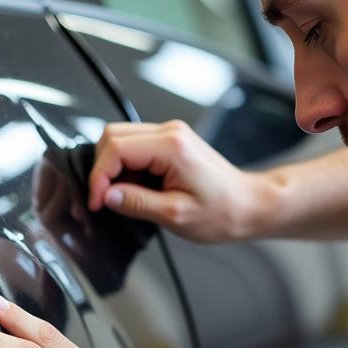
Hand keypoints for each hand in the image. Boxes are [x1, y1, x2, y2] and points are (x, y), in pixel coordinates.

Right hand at [88, 120, 262, 241]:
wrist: (249, 205)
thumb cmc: (223, 211)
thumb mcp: (175, 215)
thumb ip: (137, 203)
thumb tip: (107, 196)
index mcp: (172, 146)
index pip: (116, 148)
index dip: (99, 176)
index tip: (98, 201)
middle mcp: (170, 133)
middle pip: (112, 136)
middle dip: (102, 169)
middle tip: (105, 199)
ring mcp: (170, 135)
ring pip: (121, 139)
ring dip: (114, 168)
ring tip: (124, 196)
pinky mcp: (170, 143)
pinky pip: (135, 147)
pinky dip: (126, 167)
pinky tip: (136, 188)